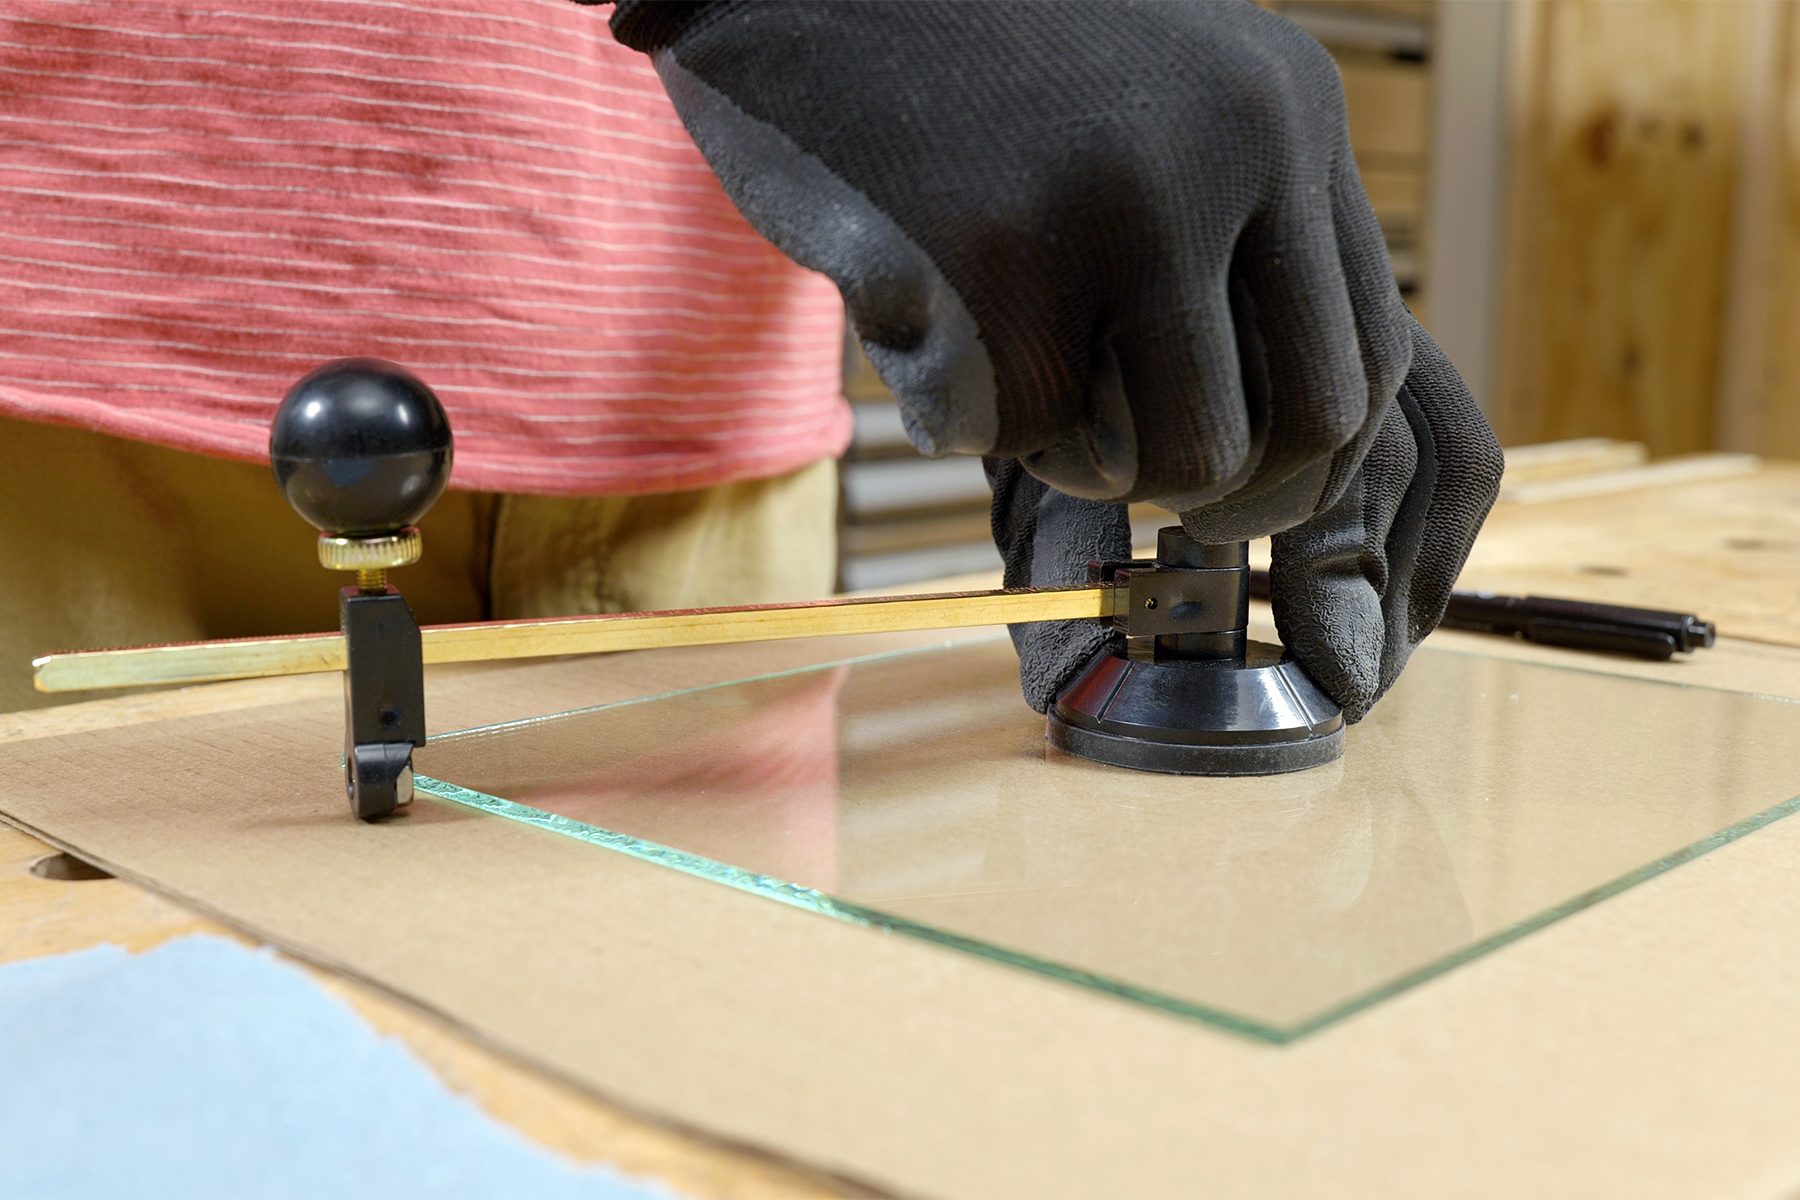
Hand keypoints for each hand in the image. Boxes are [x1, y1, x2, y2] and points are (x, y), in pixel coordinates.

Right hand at [603, 0, 1502, 718]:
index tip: (1228, 489)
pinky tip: (908, 308)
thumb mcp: (1152, 106)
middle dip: (1222, 495)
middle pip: (1307, 427)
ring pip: (1172, 458)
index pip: (1366, 355)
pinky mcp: (991, 254)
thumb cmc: (964, 58)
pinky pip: (1016, 437)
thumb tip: (1280, 435)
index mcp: (1287, 110)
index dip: (1302, 459)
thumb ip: (1228, 235)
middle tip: (1136, 483)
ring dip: (1083, 458)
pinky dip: (961, 411)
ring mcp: (1118, 197)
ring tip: (1000, 365)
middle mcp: (1235, 144)